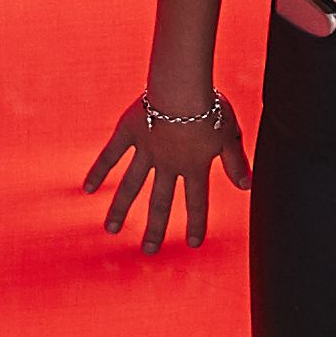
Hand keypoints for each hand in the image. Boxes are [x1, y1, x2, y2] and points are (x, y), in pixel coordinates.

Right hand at [83, 87, 243, 249]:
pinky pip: (111, 155)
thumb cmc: (210, 106)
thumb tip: (246, 187)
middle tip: (148, 250)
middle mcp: (168, 163)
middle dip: (155, 228)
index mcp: (194, 165)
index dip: (196, 222)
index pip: (196, 200)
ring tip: (110, 230)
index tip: (192, 244)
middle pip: (160, 201)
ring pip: (131, 185)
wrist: (181, 86)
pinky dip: (99, 171)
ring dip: (120, 209)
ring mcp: (146, 150)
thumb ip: (236, 161)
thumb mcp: (229, 133)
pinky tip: (88, 189)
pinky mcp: (129, 131)